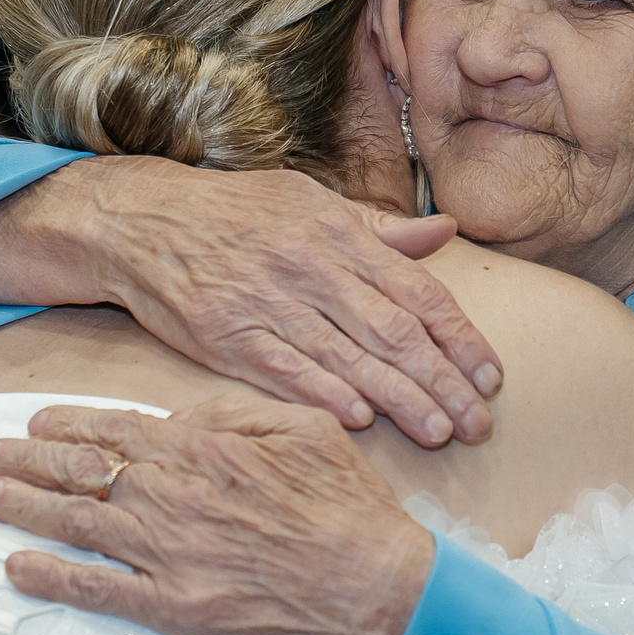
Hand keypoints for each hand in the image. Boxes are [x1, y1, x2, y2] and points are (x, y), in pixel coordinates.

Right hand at [0, 153, 500, 446]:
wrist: (142, 220)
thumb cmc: (237, 213)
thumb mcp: (311, 202)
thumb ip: (380, 228)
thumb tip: (446, 231)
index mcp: (337, 232)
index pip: (417, 291)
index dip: (460, 337)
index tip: (491, 376)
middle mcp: (308, 265)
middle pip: (392, 332)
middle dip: (443, 381)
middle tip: (478, 424)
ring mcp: (266, 301)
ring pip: (347, 357)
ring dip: (399, 400)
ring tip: (439, 433)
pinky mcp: (226, 334)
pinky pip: (285, 370)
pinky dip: (324, 395)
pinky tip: (361, 420)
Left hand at [0, 393, 436, 634]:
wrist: (374, 590)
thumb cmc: (349, 509)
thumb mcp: (307, 430)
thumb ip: (239, 414)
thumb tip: (183, 416)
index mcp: (205, 451)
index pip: (120, 430)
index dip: (71, 424)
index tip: (35, 422)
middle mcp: (174, 498)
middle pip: (83, 474)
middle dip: (27, 462)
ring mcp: (168, 556)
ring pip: (77, 526)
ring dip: (25, 510)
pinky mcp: (173, 609)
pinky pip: (97, 592)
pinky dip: (51, 580)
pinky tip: (17, 569)